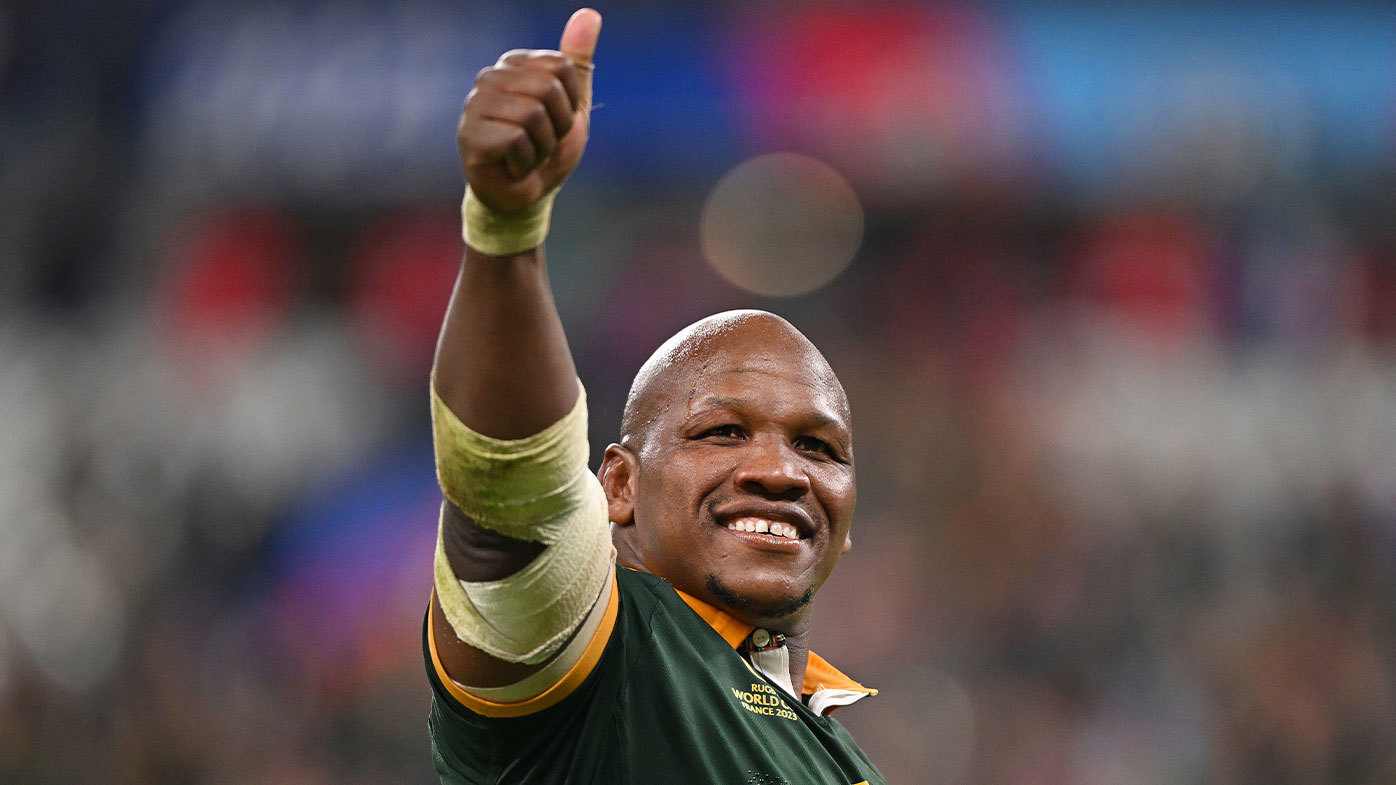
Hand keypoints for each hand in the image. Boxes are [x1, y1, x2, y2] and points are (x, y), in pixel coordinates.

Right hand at [458, 8, 600, 213]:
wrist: (525, 196)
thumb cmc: (545, 149)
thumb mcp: (572, 105)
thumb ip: (578, 61)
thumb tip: (589, 14)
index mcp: (513, 64)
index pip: (562, 67)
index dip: (571, 104)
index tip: (556, 122)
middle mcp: (489, 77)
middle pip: (547, 89)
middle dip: (557, 127)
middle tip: (542, 143)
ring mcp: (474, 105)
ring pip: (532, 114)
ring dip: (542, 147)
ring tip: (527, 155)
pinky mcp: (469, 135)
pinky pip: (516, 139)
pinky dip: (526, 162)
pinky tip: (513, 167)